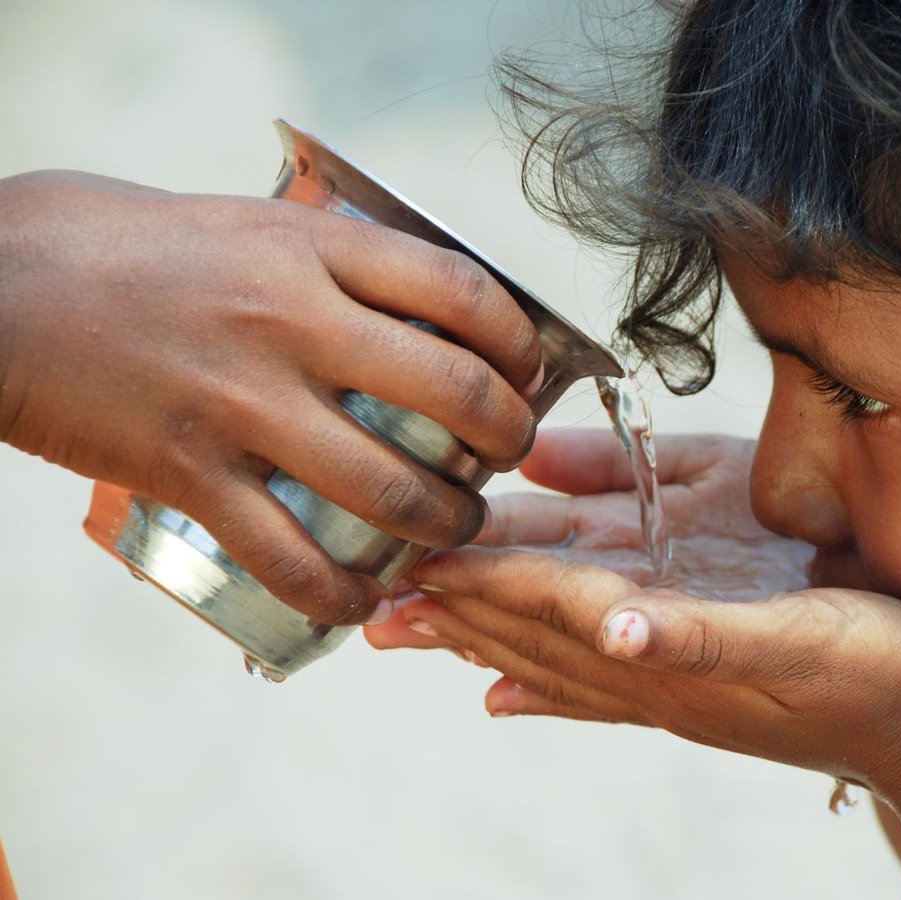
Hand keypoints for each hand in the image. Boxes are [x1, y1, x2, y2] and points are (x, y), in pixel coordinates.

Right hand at [0, 170, 542, 622]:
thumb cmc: (119, 244)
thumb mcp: (244, 222)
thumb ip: (329, 261)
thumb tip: (417, 304)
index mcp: (313, 250)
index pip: (465, 294)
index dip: (520, 344)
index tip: (525, 373)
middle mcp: (292, 324)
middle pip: (456, 394)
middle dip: (508, 440)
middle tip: (505, 458)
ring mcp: (242, 404)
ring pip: (391, 490)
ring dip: (447, 525)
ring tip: (455, 529)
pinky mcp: (189, 473)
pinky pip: (289, 557)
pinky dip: (341, 593)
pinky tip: (362, 598)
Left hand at [366, 431, 900, 821]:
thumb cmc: (889, 679)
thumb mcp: (804, 643)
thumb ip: (703, 638)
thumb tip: (608, 623)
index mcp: (671, 650)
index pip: (548, 602)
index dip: (477, 576)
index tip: (402, 557)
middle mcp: (662, 673)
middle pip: (535, 633)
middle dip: (456, 609)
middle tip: (374, 596)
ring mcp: (682, 685)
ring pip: (560, 655)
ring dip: (488, 635)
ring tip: (424, 630)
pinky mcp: (711, 686)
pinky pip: (607, 683)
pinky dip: (550, 681)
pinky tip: (515, 690)